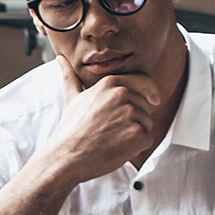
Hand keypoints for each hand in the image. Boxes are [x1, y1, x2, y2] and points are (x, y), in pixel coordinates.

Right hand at [44, 59, 162, 184]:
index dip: (150, 91)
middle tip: (113, 131)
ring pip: (147, 123)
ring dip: (135, 133)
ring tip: (113, 139)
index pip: (143, 80)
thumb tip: (60, 59)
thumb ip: (71, 76)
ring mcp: (131, 113)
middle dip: (135, 119)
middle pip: (145, 106)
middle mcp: (122, 94)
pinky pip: (148, 138)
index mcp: (110, 83)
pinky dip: (137, 146)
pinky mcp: (138, 133)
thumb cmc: (69, 130)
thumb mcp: (72, 98)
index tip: (154, 99)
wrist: (67, 155)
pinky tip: (118, 147)